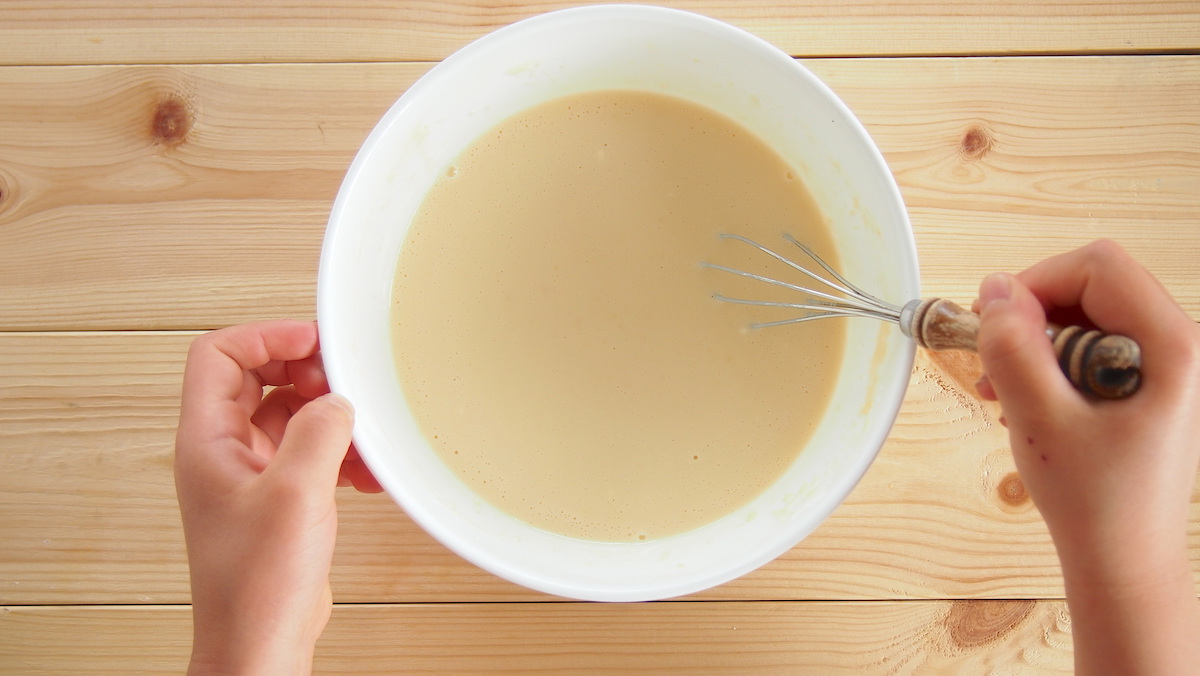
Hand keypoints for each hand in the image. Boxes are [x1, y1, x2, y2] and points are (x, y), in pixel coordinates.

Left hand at [174, 320, 381, 674]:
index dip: (265, 335)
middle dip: (306, 372)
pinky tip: (364, 474)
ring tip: (360, 435)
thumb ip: (318, 431)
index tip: (312, 340)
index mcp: (207, 442)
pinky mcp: (279, 501)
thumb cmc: (257, 588)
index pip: (218, 355)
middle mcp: (224, 454)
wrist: (263, 645)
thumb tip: (338, 401)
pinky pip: (309, 453)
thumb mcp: (295, 492)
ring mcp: (251, 477)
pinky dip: (340, 453)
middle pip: (257, 377)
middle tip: (342, 381)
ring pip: (290, 415)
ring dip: (330, 417)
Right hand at [973, 240, 1199, 673]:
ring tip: (1006, 392)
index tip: (995, 324)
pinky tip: (1029, 402)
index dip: (1036, 282)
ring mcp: (1166, 366)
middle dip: (1033, 316)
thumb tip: (996, 289)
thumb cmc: (1095, 502)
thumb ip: (1014, 348)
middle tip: (993, 362)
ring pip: (1087, 314)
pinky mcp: (1148, 384)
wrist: (1124, 561)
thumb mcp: (1039, 419)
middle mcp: (1179, 347)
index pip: (1097, 266)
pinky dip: (1052, 363)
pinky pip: (1092, 345)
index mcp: (1171, 346)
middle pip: (1092, 285)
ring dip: (1037, 343)